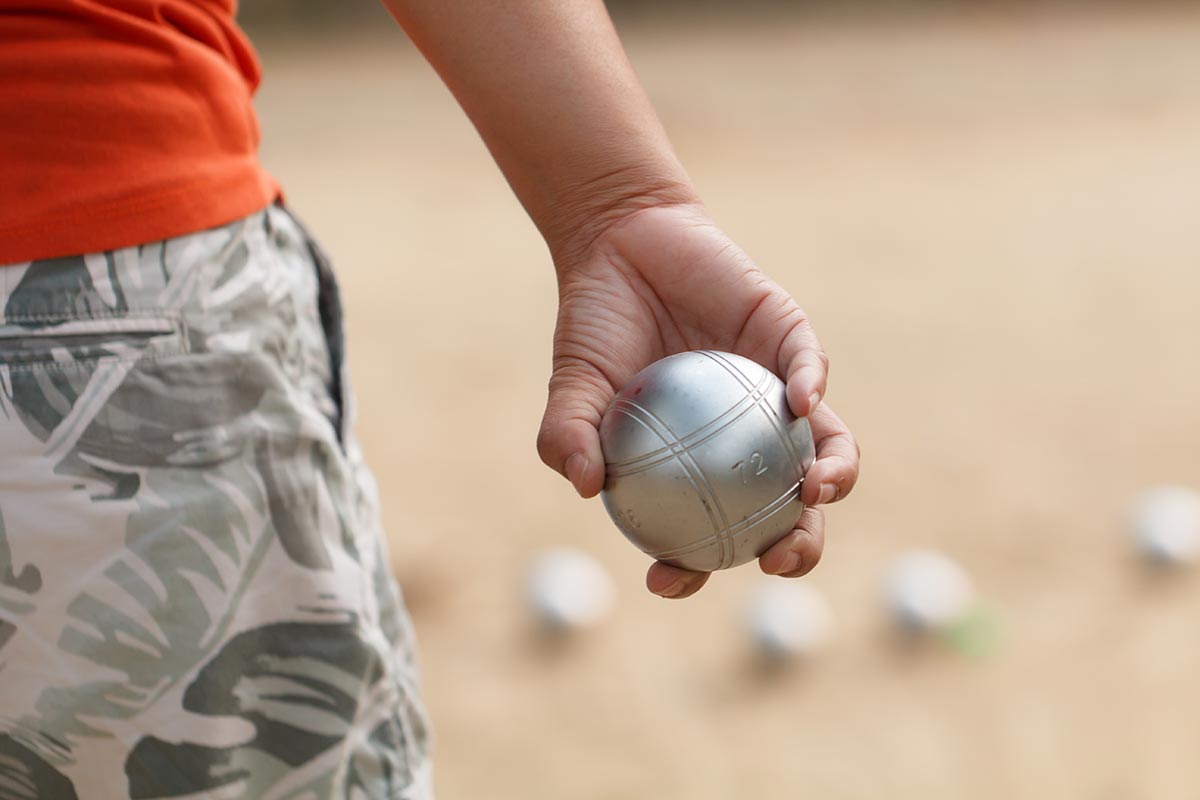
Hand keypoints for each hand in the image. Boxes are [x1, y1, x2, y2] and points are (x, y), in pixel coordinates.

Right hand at [536, 203, 859, 598]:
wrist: (620, 241)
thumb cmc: (595, 322)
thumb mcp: (573, 382)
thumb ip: (569, 433)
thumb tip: (584, 485)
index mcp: (696, 465)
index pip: (704, 534)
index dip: (696, 570)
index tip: (672, 578)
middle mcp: (745, 440)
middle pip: (785, 510)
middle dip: (795, 547)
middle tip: (775, 558)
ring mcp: (775, 395)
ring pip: (825, 448)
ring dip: (833, 478)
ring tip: (812, 491)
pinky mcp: (791, 341)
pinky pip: (810, 369)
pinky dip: (811, 389)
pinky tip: (801, 405)